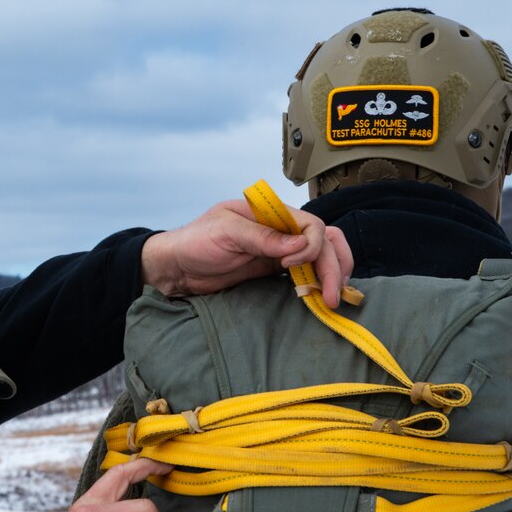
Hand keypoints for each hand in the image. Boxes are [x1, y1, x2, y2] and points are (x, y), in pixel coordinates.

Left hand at [140, 198, 352, 306]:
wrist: (176, 267)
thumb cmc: (194, 241)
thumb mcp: (225, 231)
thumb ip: (261, 237)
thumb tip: (299, 245)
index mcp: (270, 213)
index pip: (310, 225)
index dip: (310, 246)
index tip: (289, 266)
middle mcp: (280, 231)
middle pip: (324, 242)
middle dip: (334, 265)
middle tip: (334, 294)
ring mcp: (278, 252)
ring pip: (320, 257)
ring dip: (332, 275)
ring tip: (334, 298)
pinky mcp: (272, 271)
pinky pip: (304, 274)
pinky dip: (317, 284)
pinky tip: (320, 298)